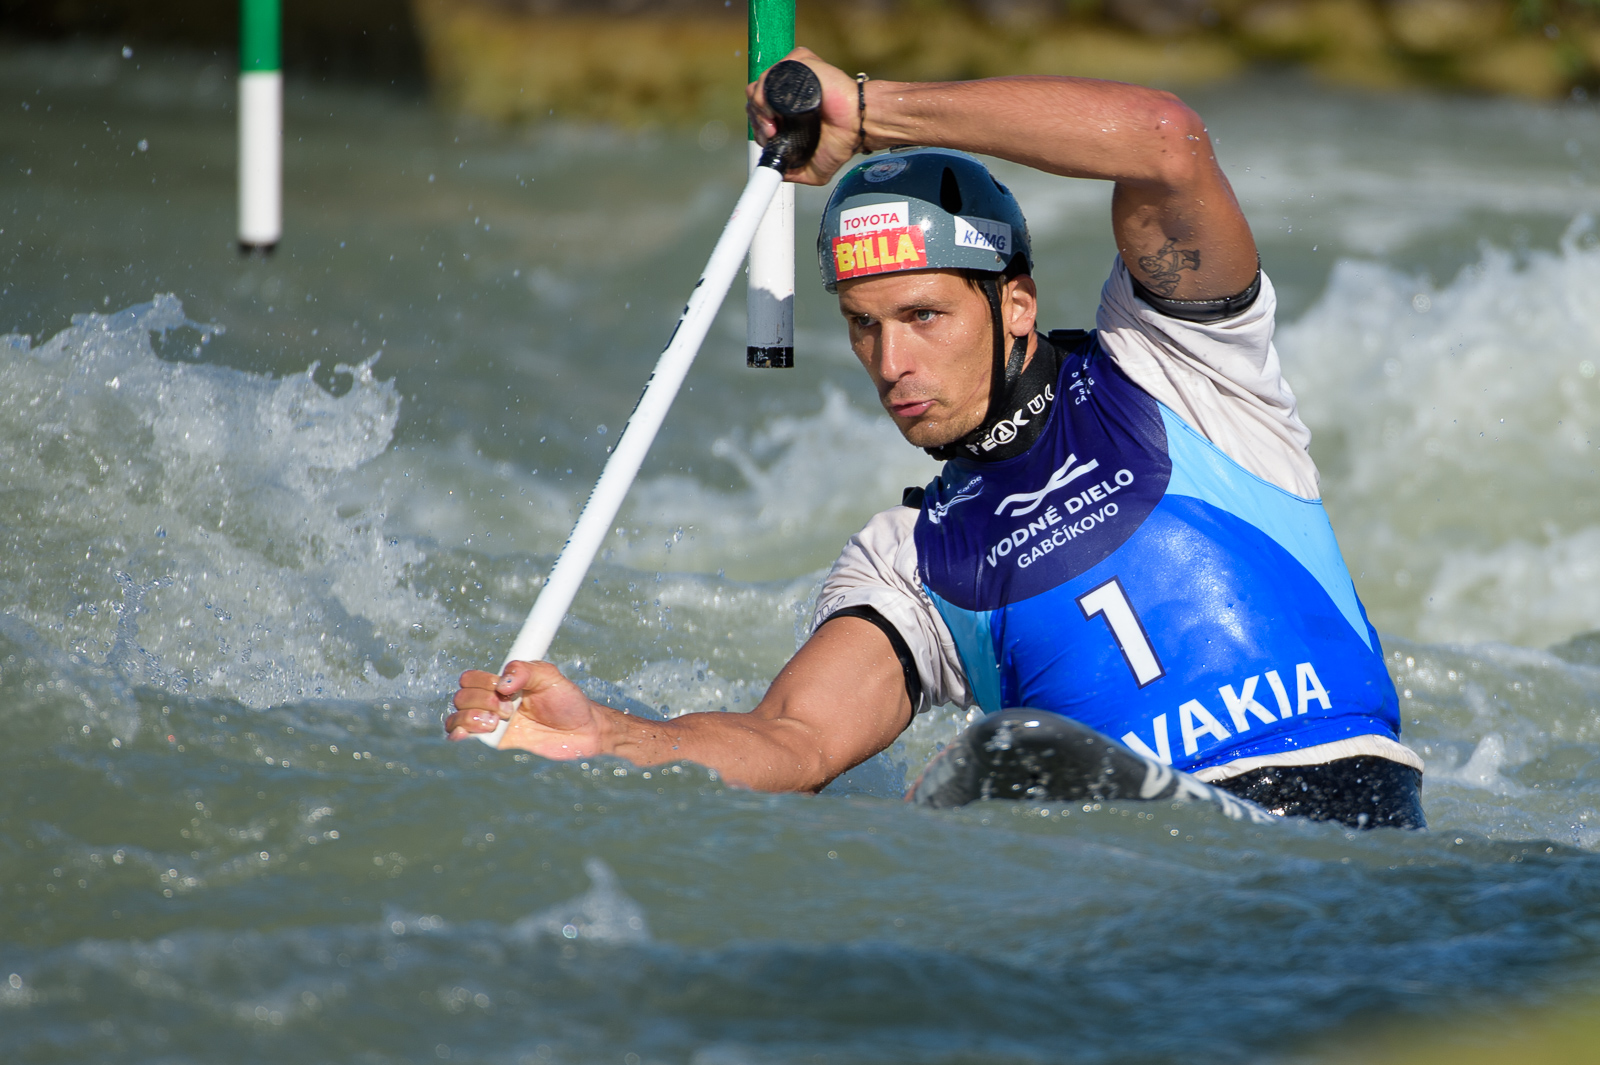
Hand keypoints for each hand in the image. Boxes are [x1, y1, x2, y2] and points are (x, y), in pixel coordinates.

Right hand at [445, 660, 606, 759]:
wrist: (582, 732)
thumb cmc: (568, 701)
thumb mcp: (550, 677)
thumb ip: (526, 670)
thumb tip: (502, 683)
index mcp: (503, 683)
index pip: (471, 678)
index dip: (482, 683)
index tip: (507, 690)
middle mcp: (493, 701)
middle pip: (462, 697)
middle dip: (481, 702)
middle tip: (509, 711)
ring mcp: (492, 723)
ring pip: (458, 718)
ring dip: (470, 718)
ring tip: (495, 723)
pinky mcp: (496, 743)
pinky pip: (464, 739)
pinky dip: (458, 734)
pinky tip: (466, 735)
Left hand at [746, 46, 865, 186]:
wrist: (859, 124)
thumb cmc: (843, 138)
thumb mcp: (815, 168)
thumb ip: (795, 172)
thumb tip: (777, 175)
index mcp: (788, 111)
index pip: (759, 111)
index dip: (757, 125)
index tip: (768, 139)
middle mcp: (789, 92)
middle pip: (755, 98)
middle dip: (757, 119)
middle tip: (770, 134)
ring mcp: (793, 76)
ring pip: (760, 85)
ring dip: (759, 108)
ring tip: (773, 124)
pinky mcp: (800, 63)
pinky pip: (773, 72)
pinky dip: (767, 90)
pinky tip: (776, 107)